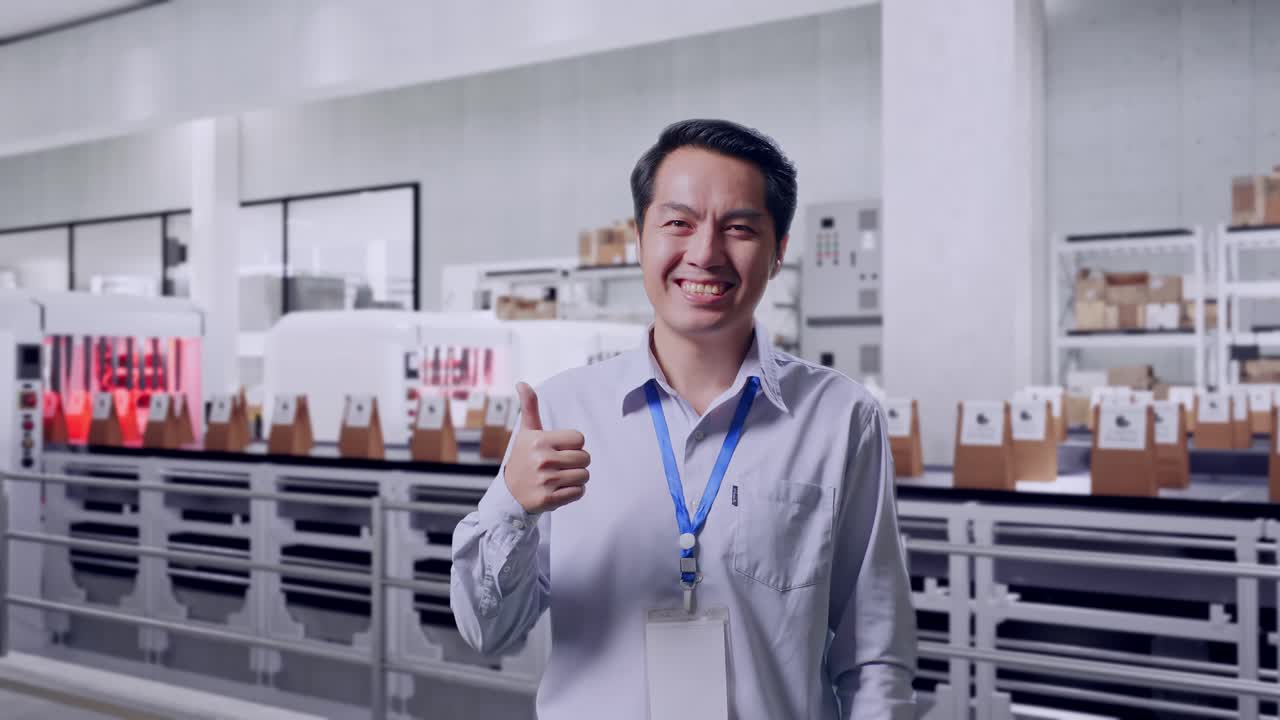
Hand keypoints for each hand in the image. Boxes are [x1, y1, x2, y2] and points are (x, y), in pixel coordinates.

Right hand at [503, 382, 590, 513]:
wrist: (510, 493)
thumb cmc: (524, 458)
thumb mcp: (527, 432)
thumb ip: (529, 407)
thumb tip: (521, 383)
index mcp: (539, 440)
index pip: (580, 439)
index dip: (573, 445)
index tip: (559, 449)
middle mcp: (542, 460)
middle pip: (585, 458)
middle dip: (577, 462)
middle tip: (561, 465)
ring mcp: (545, 481)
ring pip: (584, 476)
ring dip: (577, 478)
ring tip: (560, 477)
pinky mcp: (549, 500)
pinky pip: (579, 492)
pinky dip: (574, 492)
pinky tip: (560, 489)